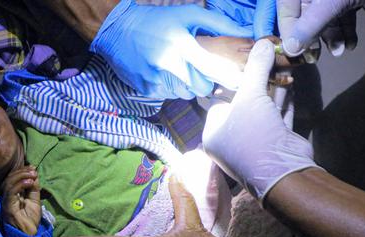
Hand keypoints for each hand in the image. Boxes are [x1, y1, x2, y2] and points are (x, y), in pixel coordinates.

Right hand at [2, 166, 41, 235]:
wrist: (28, 235)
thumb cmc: (30, 220)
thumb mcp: (35, 201)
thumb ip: (34, 189)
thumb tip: (34, 175)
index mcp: (12, 195)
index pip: (13, 178)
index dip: (22, 171)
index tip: (32, 167)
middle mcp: (7, 197)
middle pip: (10, 178)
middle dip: (22, 171)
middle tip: (33, 170)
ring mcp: (6, 201)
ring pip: (9, 183)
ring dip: (21, 176)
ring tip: (32, 175)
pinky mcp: (7, 206)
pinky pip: (11, 192)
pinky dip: (20, 184)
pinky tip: (29, 182)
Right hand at [89, 0, 271, 98]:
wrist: (118, 31)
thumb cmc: (157, 20)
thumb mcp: (187, 15)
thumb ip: (219, 24)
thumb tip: (246, 33)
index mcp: (180, 44)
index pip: (211, 69)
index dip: (228, 78)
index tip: (239, 82)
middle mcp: (168, 64)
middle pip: (200, 88)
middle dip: (205, 83)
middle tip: (202, 71)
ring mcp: (155, 79)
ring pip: (184, 93)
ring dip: (186, 84)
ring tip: (178, 67)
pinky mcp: (146, 89)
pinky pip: (168, 95)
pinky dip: (170, 86)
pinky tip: (163, 72)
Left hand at [202, 39, 318, 200]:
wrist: (283, 171)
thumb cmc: (254, 134)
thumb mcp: (251, 96)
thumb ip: (256, 69)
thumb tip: (262, 43)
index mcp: (214, 134)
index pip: (219, 103)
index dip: (232, 85)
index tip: (244, 67)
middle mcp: (232, 141)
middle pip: (244, 106)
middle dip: (258, 85)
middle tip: (267, 63)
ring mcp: (255, 145)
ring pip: (264, 111)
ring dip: (274, 91)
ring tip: (283, 67)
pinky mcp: (276, 145)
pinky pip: (278, 118)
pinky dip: (284, 102)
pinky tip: (291, 83)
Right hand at [277, 0, 364, 56]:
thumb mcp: (329, 4)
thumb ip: (309, 26)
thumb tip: (290, 50)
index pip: (285, 14)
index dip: (291, 35)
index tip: (297, 55)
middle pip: (303, 18)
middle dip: (313, 38)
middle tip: (317, 57)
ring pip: (324, 19)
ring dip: (332, 37)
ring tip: (340, 51)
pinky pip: (340, 15)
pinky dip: (345, 29)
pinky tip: (351, 44)